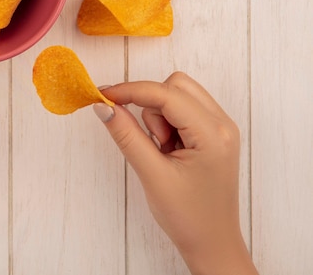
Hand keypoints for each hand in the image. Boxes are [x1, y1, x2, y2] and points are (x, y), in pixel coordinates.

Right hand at [93, 72, 257, 274]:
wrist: (211, 242)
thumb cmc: (187, 216)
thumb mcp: (151, 174)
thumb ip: (126, 135)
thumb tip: (104, 107)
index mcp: (213, 134)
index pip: (166, 94)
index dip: (131, 91)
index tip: (104, 96)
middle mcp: (222, 124)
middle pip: (175, 86)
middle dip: (151, 107)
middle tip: (150, 141)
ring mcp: (220, 127)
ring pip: (178, 94)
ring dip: (159, 116)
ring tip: (162, 151)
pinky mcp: (213, 133)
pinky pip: (183, 109)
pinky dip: (166, 123)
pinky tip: (168, 150)